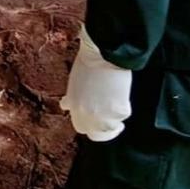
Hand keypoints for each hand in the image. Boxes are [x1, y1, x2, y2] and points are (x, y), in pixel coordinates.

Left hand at [60, 26, 132, 141]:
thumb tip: (65, 105)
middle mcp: (86, 114)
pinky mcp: (118, 111)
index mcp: (74, 107)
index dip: (90, 125)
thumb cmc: (89, 63)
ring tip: (117, 102)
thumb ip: (72, 99)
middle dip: (104, 129)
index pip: (80, 128)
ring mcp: (102, 114)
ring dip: (115, 118)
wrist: (103, 54)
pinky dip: (124, 107)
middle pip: (96, 135)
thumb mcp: (73, 83)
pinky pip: (123, 115)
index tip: (96, 121)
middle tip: (112, 121)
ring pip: (112, 127)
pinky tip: (121, 94)